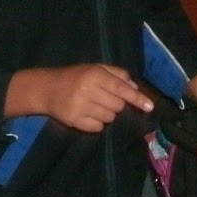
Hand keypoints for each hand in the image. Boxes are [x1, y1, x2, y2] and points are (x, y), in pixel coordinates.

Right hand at [34, 63, 152, 133]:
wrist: (47, 89)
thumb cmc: (75, 76)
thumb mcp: (95, 68)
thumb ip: (117, 75)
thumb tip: (135, 87)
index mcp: (94, 75)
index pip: (120, 88)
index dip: (136, 98)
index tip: (149, 107)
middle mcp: (87, 90)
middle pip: (118, 105)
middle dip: (117, 104)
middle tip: (104, 98)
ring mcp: (80, 107)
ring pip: (110, 118)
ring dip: (107, 114)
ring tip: (94, 105)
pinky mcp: (74, 121)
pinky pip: (98, 128)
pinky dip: (97, 123)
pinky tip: (87, 114)